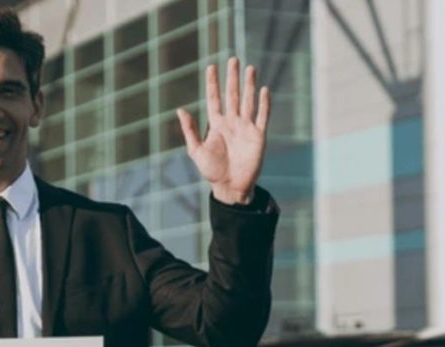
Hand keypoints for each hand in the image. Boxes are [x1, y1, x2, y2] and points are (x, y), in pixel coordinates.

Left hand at [177, 57, 270, 204]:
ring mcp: (246, 128)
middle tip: (233, 59)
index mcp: (216, 125)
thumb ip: (190, 130)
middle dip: (232, 78)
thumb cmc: (211, 172)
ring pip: (247, 101)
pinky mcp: (258, 136)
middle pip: (232, 95)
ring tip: (249, 68)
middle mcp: (232, 123)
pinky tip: (263, 90)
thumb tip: (180, 109)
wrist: (230, 187)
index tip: (211, 66)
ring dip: (248, 85)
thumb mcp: (196, 150)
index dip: (213, 83)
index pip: (214, 99)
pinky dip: (264, 104)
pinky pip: (262, 117)